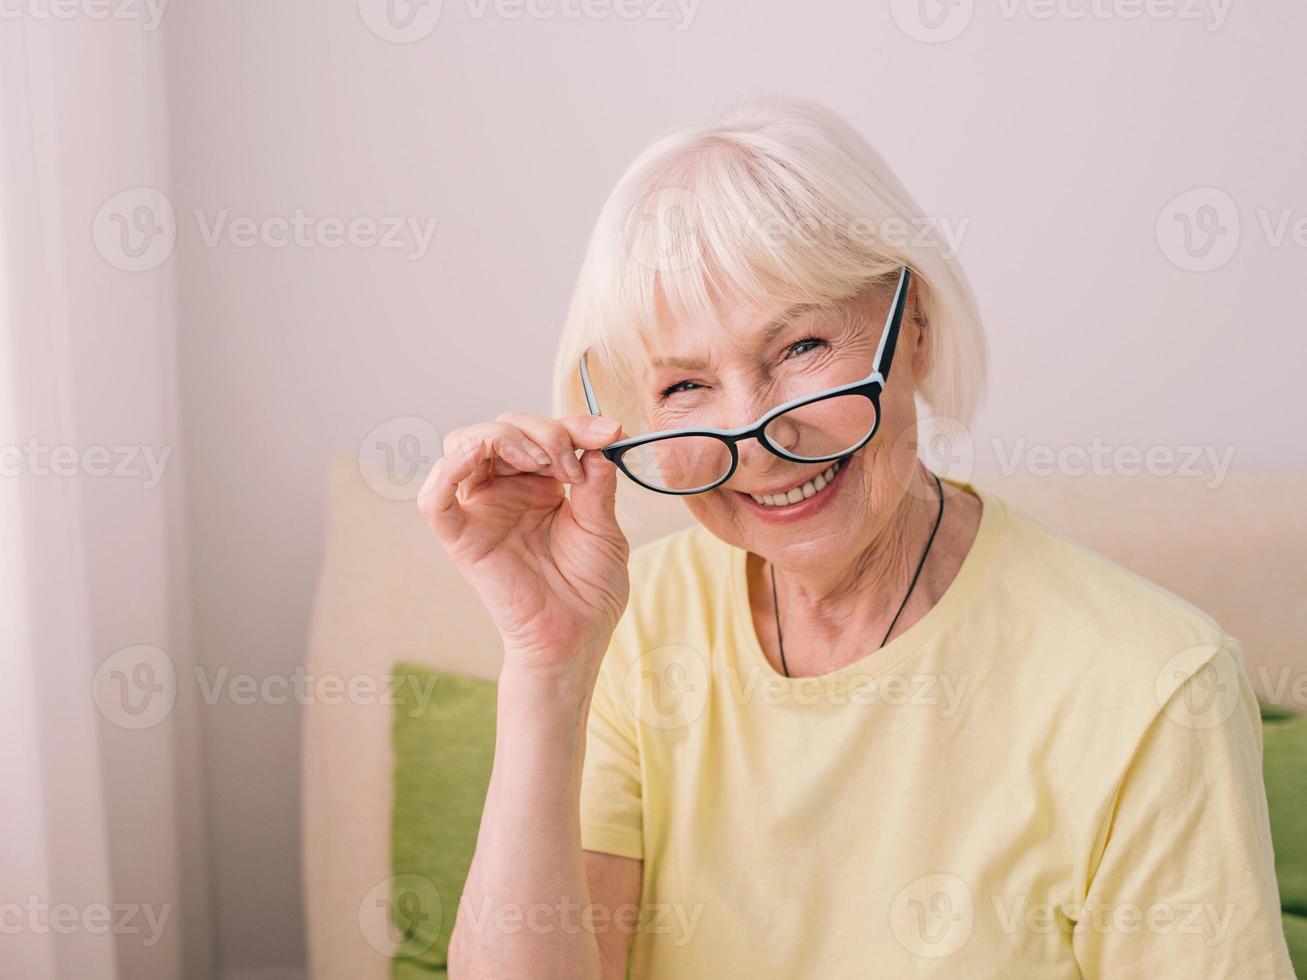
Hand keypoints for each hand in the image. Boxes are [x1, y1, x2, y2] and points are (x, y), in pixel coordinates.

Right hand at [418, 412, 630, 678]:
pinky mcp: (461, 538)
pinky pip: (434, 500)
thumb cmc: (590, 588)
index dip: (574, 424)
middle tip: (573, 461)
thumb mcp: (603, 527)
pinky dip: (448, 469)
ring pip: (463, 445)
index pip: (542, 431)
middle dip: (542, 430)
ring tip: (544, 462)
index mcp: (539, 482)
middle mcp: (506, 489)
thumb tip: (594, 444)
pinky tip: (477, 455)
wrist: (578, 636)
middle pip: (501, 428)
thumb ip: (596, 484)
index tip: (609, 433)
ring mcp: (480, 510)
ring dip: (502, 437)